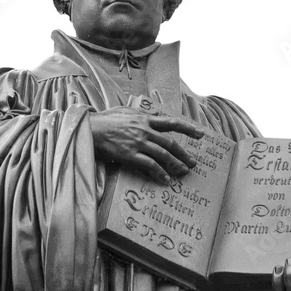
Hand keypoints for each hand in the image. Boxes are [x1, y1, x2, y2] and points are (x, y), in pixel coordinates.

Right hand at [89, 106, 203, 183]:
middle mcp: (144, 130)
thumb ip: (142, 113)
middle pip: (170, 142)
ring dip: (175, 164)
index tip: (200, 134)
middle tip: (192, 162)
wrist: (90, 129)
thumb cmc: (106, 119)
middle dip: (183, 153)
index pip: (171, 123)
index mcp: (145, 119)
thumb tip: (156, 114)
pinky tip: (165, 179)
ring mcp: (138, 143)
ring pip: (163, 154)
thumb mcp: (126, 110)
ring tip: (183, 172)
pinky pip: (149, 165)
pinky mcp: (129, 155)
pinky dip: (159, 173)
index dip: (187, 128)